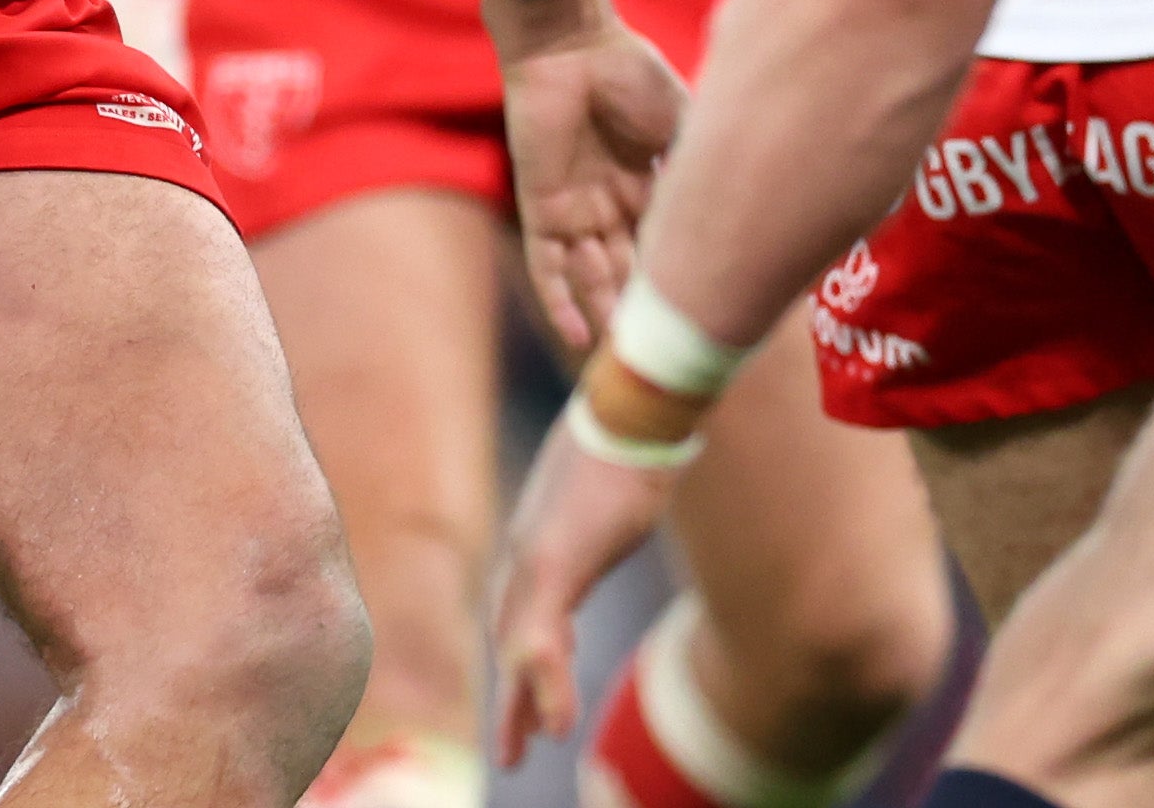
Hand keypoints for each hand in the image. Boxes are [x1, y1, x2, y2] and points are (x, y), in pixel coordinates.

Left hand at [491, 404, 683, 765]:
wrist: (634, 398)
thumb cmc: (635, 425)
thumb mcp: (618, 476)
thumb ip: (613, 499)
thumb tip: (640, 484)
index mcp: (543, 530)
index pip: (523, 604)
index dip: (525, 649)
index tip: (526, 684)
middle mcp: (530, 546)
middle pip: (513, 632)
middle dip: (514, 692)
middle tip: (513, 749)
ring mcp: (537, 555)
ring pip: (522, 646)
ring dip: (522, 704)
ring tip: (519, 754)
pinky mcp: (554, 563)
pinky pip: (542, 640)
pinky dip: (546, 686)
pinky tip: (553, 727)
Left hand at [494, 3, 688, 352]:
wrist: (573, 43)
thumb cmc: (629, 72)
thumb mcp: (677, 121)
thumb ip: (696, 161)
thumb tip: (744, 198)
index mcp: (645, 184)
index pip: (665, 243)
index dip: (681, 277)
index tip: (709, 315)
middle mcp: (611, 204)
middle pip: (631, 269)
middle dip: (646, 308)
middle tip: (671, 350)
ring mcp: (575, 209)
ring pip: (593, 275)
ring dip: (609, 311)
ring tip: (632, 354)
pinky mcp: (541, 207)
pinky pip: (547, 265)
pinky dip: (561, 299)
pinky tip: (580, 335)